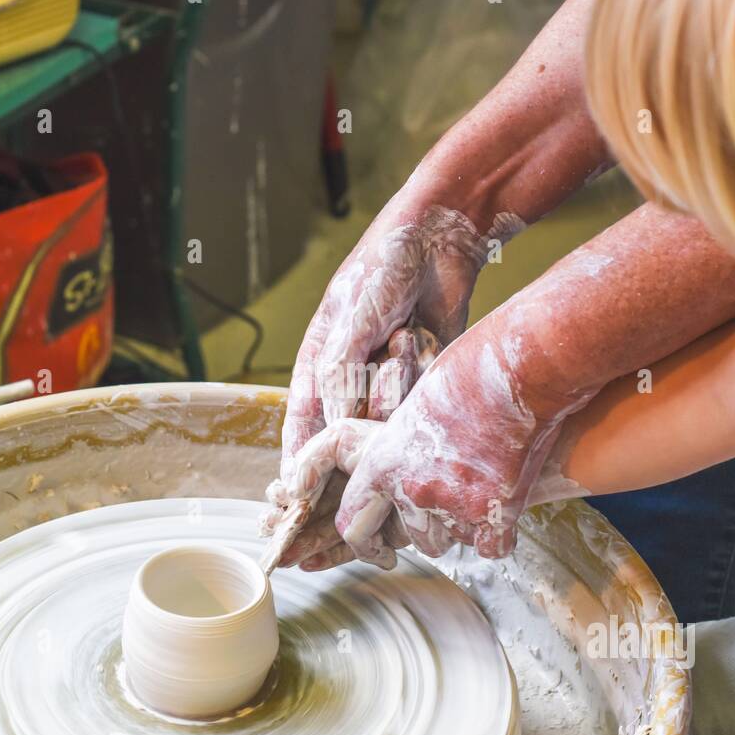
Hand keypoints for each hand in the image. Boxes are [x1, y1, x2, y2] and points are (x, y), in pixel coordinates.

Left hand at [273, 327, 594, 569]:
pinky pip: (492, 547)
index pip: (352, 523)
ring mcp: (454, 505)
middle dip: (420, 538)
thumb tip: (402, 466)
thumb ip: (401, 446)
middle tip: (436, 533)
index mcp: (383, 462)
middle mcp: (413, 490)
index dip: (362, 541)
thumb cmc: (470, 372)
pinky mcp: (495, 514)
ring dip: (462, 526)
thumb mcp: (416, 405)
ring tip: (480, 485)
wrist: (520, 370)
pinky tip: (507, 501)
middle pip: (407, 540)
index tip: (374, 550)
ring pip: (452, 542)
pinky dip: (500, 532)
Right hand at [281, 203, 522, 480]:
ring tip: (403, 335)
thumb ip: (338, 374)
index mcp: (318, 364)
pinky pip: (417, 405)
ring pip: (384, 422)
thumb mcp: (349, 320)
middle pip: (344, 438)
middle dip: (348, 455)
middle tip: (354, 475)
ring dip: (393, 389)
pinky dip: (419, 378)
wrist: (438, 238)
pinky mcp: (424, 380)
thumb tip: (334, 426)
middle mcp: (351, 380)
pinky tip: (420, 335)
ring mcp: (389, 382)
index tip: (296, 496)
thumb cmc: (381, 268)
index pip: (302, 425)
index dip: (297, 462)